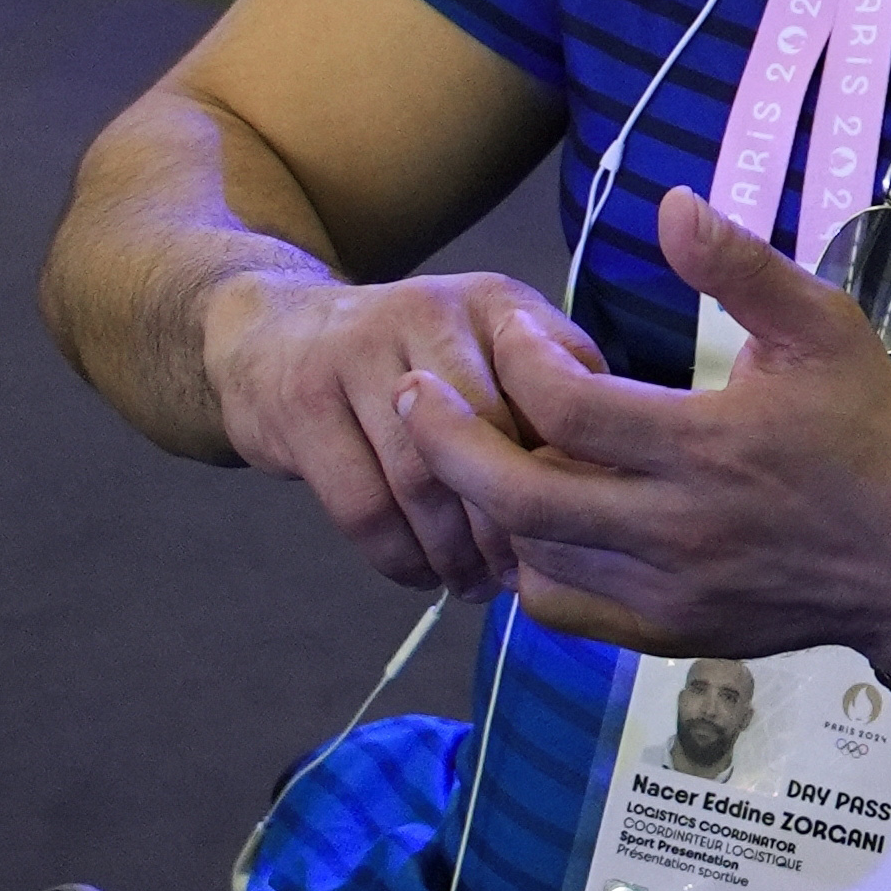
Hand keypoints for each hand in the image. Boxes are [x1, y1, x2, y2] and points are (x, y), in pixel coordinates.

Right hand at [203, 264, 602, 598]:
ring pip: (424, 479)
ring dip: (455, 551)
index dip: (571, 474)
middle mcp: (430, 313)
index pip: (555, 394)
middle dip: (512, 523)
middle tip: (526, 576)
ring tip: (477, 587)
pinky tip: (422, 577)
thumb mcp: (492, 349)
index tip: (583, 530)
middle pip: (490, 439)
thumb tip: (618, 483)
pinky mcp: (300, 405)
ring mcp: (356, 355)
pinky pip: (362, 505)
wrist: (272, 337)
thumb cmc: (415, 362)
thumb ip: (557, 396)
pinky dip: (399, 557)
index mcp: (497, 304)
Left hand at [393, 188, 890, 677]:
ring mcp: (666, 588)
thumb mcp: (830, 331)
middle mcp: (674, 524)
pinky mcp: (666, 632)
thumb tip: (671, 204)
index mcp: (708, 443)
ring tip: (472, 452)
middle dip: (446, 438)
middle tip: (415, 395)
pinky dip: (526, 565)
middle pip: (515, 490)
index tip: (515, 331)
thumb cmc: (874, 439)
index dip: (520, 359)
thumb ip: (744, 268)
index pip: (567, 403)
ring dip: (486, 501)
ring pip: (527, 551)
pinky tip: (532, 525)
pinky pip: (558, 608)